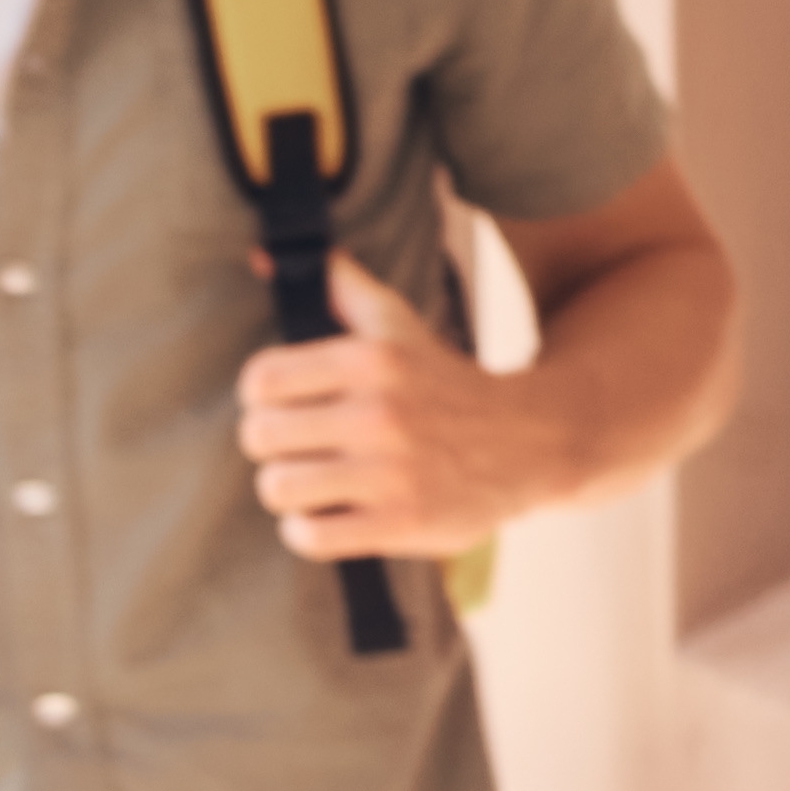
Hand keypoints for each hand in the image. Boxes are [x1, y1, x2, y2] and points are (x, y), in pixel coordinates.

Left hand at [233, 265, 525, 558]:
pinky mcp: (402, 523)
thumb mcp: (398, 326)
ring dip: (289, 491)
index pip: (260, 380)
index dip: (263, 398)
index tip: (288, 406)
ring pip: (276, 488)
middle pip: (258, 436)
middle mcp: (379, 413)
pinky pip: (309, 536)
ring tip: (318, 482)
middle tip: (303, 448)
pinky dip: (308, 531)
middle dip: (273, 446)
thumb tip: (264, 254)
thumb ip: (339, 288)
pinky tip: (332, 515)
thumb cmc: (443, 382)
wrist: (531, 441)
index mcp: (371, 360)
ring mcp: (391, 471)